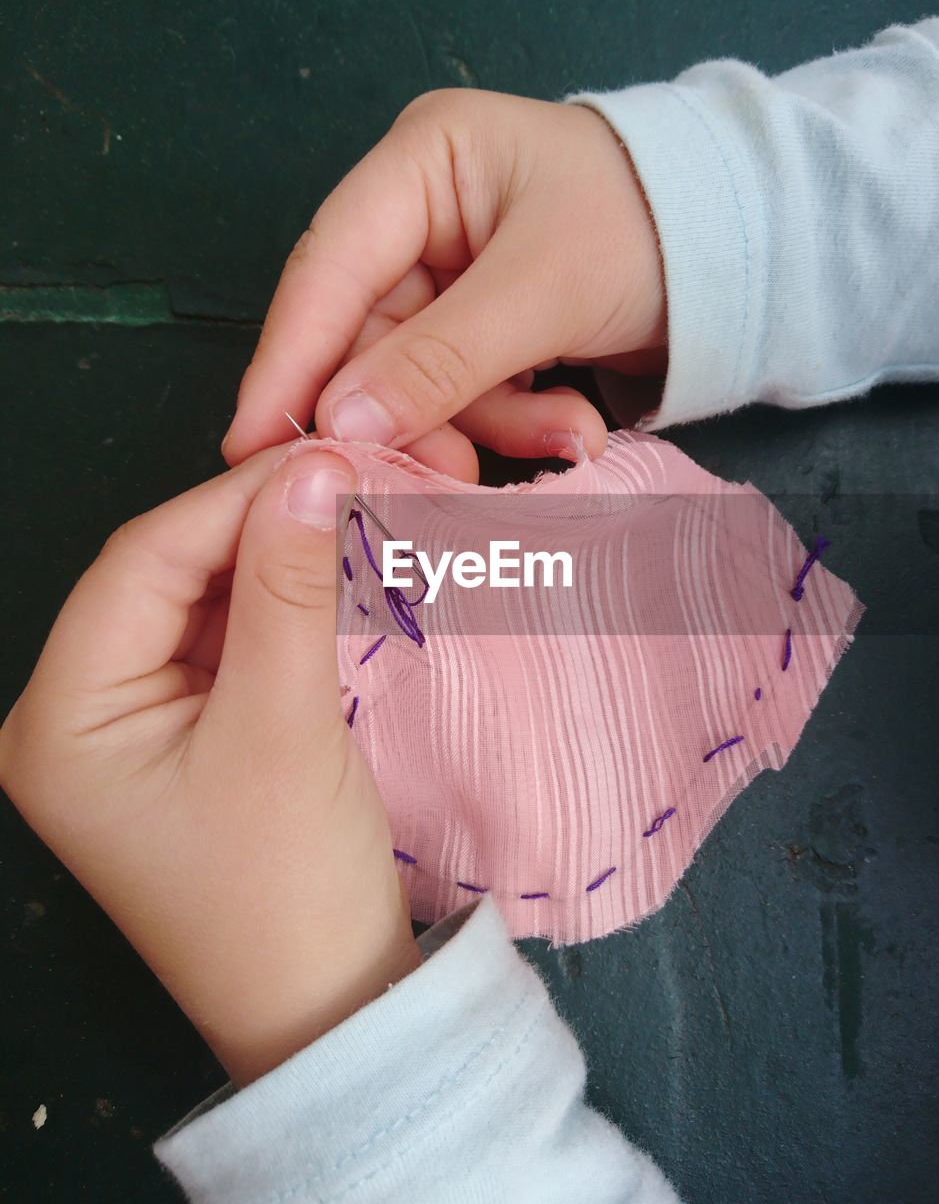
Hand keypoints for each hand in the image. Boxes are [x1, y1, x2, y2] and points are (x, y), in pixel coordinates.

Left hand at [0, 442, 419, 1086]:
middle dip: (255, 528)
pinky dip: (280, 607)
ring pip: (204, 603)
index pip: (141, 564)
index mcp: (61, 719)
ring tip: (350, 520)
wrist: (330, 1007)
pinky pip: (230, 642)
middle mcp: (79, 715)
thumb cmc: (284, 889)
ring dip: (274, 562)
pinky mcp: (189, 735)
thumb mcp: (284, 727)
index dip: (233, 501)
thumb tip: (314, 468)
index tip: (324, 459)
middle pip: (167, 578)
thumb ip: (293, 588)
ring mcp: (136, 725)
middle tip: (346, 482)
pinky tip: (331, 576)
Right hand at [222, 89, 666, 475]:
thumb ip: (441, 358)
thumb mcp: (543, 288)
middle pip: (370, 338)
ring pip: (421, 379)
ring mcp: (453, 275)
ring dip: (485, 426)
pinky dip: (513, 422)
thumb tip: (342, 425)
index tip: (250, 444)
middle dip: (415, 414)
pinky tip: (574, 431)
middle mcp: (422, 216)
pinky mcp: (484, 325)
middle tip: (439, 479)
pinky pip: (467, 391)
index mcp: (420, 165)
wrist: (743, 245)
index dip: (288, 359)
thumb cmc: (649, 227)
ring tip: (566, 439)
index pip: (327, 270)